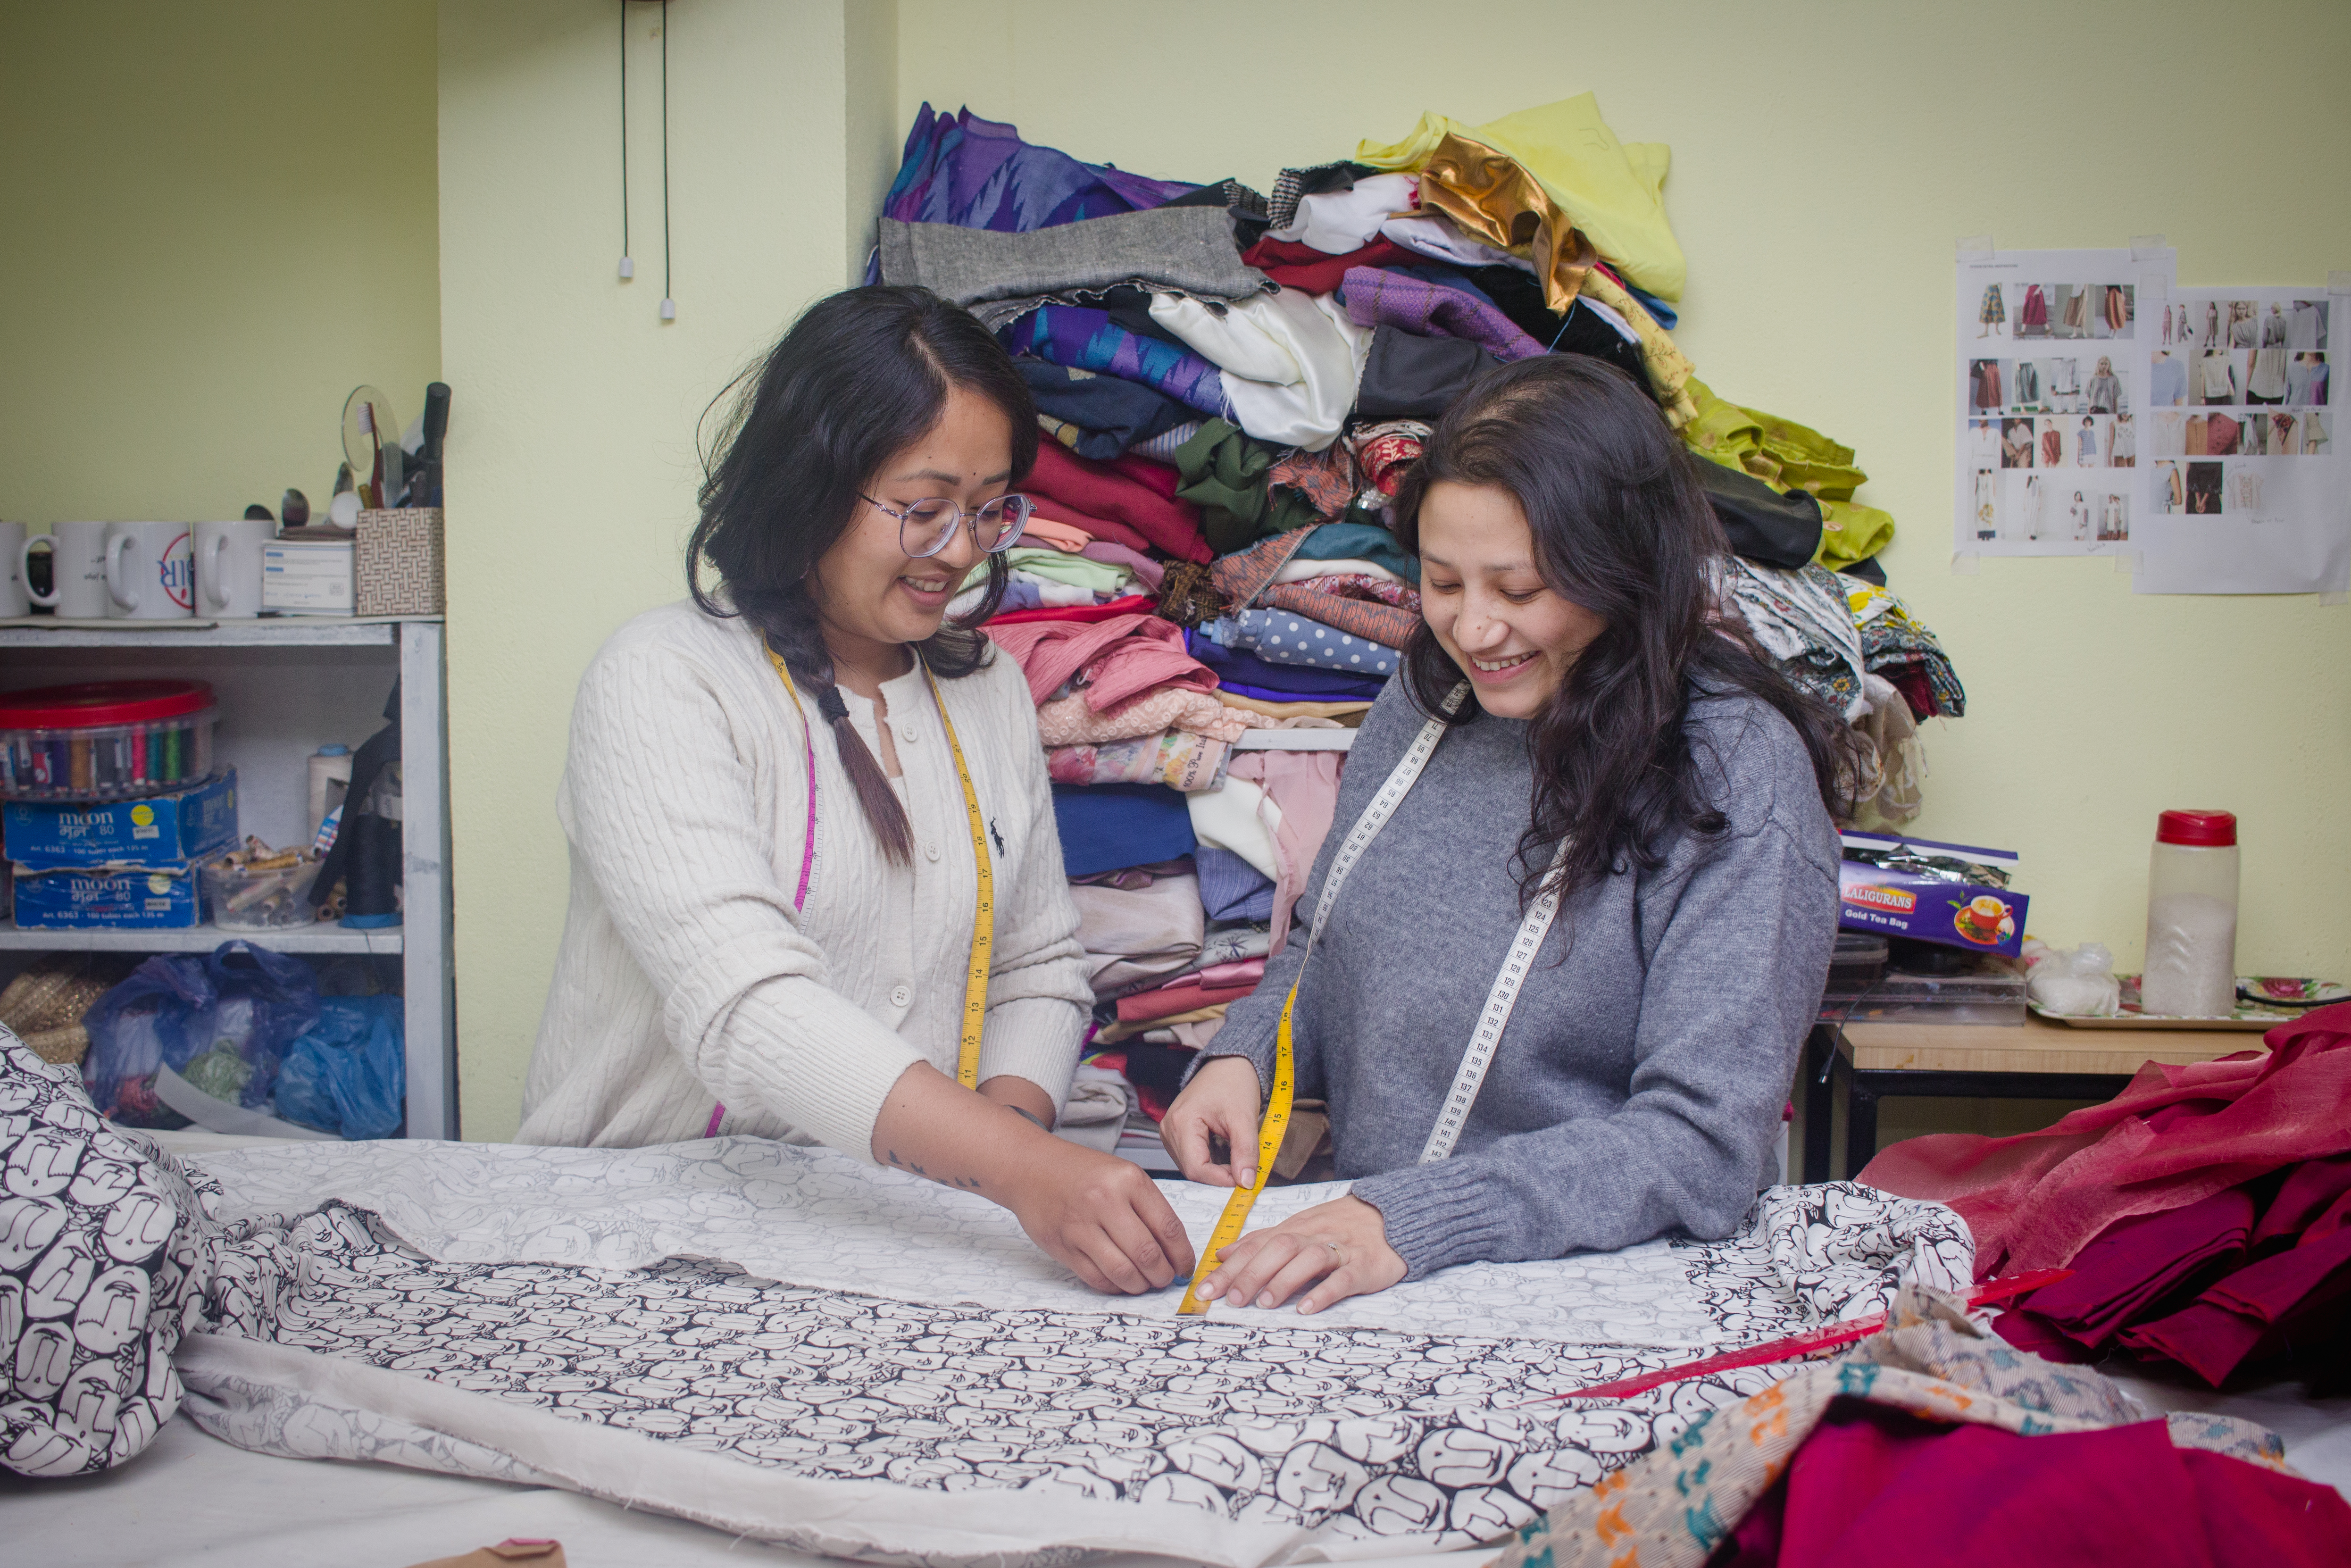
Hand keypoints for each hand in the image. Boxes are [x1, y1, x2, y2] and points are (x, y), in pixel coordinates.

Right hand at [1001, 1137, 1198, 1295]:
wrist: (1030, 1167)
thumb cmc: (1080, 1172)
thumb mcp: (1122, 1174)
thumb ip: (1148, 1207)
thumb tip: (1174, 1250)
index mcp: (1128, 1180)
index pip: (1168, 1228)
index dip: (1183, 1255)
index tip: (1185, 1267)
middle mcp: (1105, 1201)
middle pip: (1147, 1254)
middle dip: (1163, 1275)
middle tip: (1166, 1279)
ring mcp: (1081, 1226)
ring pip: (1123, 1272)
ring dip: (1140, 1285)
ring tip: (1144, 1283)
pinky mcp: (1062, 1246)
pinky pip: (1096, 1278)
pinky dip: (1114, 1286)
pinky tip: (1120, 1281)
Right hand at [1162, 1055, 1264, 1187]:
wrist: (1230, 1065)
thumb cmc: (1234, 1083)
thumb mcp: (1245, 1118)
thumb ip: (1246, 1151)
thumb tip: (1246, 1182)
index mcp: (1180, 1122)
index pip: (1196, 1168)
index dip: (1221, 1179)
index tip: (1244, 1180)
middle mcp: (1169, 1129)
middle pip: (1192, 1170)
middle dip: (1220, 1175)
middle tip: (1244, 1169)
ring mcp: (1170, 1132)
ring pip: (1192, 1167)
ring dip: (1216, 1170)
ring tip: (1236, 1157)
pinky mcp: (1177, 1134)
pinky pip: (1192, 1158)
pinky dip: (1211, 1162)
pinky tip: (1226, 1153)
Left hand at [1193, 1194, 1405, 1314]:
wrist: (1391, 1217)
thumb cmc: (1338, 1228)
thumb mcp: (1296, 1229)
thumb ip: (1259, 1242)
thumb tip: (1221, 1254)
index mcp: (1294, 1229)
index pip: (1257, 1244)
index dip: (1230, 1267)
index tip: (1205, 1289)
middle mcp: (1313, 1236)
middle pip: (1279, 1247)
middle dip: (1252, 1273)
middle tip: (1232, 1299)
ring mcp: (1340, 1250)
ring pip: (1309, 1259)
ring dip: (1284, 1280)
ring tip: (1265, 1303)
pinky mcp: (1364, 1267)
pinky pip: (1344, 1278)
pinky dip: (1325, 1292)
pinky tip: (1308, 1308)